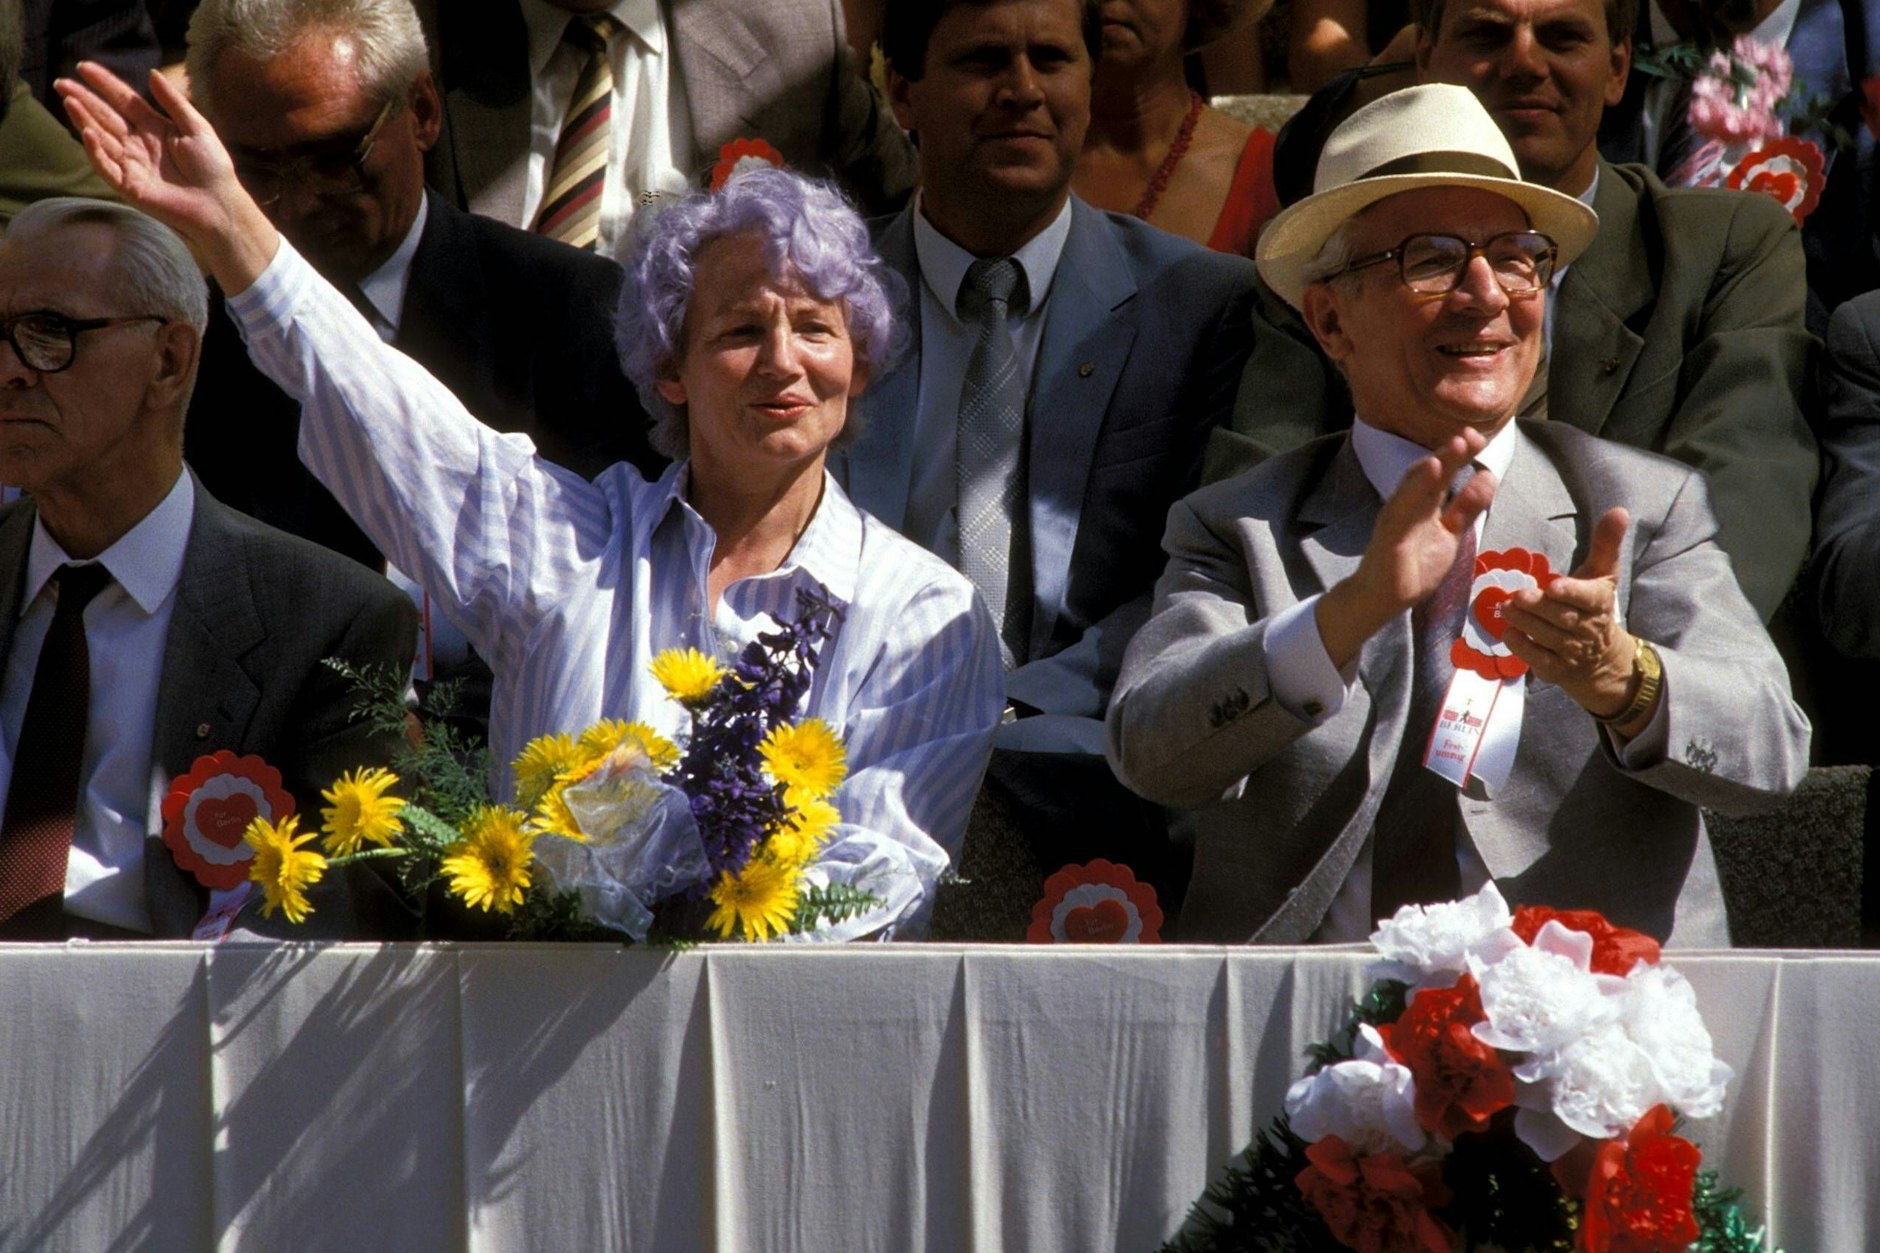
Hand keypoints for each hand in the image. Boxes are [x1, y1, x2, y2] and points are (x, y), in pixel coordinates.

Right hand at [55, 61, 279, 292]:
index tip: (83, 66)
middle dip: (84, 99)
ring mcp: (131, 163)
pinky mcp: (129, 185)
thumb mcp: (197, 128)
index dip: (104, 83)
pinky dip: (96, 151)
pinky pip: (107, 167)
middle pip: (106, 116)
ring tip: (69, 101)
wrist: (219, 204)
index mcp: (154, 126)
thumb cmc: (213, 167)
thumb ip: (174, 102)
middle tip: (61, 82)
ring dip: (83, 120)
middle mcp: (137, 143)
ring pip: (101, 138)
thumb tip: (152, 72)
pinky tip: (89, 134)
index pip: (124, 100)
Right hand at [1317, 429, 1496, 666]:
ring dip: (1433, 466)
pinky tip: (1430, 471)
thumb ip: (1467, 507)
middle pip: (1429, 473)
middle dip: (1450, 453)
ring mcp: (1396, 519)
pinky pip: (1402, 510)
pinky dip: (1415, 489)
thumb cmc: (1414, 566)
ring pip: (1414, 486)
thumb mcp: (1451, 533)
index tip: (1478, 437)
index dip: (1460, 455)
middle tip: (1471, 435)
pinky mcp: (1389, 536)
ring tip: (1454, 447)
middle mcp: (1408, 505)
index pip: (1443, 473)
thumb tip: (1488, 476)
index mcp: (1424, 503)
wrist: (1383, 599)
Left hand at [1500, 507, 1646, 723]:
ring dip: (1525, 623)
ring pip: (1547, 637)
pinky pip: (1537, 659)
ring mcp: (1571, 651)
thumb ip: (1605, 543)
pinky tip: (1508, 633)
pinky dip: (1522, 647)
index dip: (1572, 592)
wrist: (1600, 658)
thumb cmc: (1593, 605)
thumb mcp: (1602, 574)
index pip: (1588, 598)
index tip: (1554, 586)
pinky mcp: (1555, 668)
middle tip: (1518, 595)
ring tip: (1506, 608)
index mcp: (1600, 602)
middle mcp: (1587, 629)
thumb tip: (1619, 510)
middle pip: (1562, 617)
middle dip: (1539, 607)